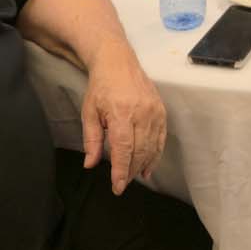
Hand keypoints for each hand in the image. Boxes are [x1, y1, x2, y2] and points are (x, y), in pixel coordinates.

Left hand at [80, 44, 167, 191]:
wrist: (118, 62)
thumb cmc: (101, 87)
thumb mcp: (89, 112)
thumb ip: (91, 140)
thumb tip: (90, 164)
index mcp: (121, 113)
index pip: (123, 149)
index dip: (121, 170)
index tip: (117, 187)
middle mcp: (142, 113)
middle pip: (139, 151)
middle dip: (130, 171)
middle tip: (122, 184)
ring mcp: (154, 112)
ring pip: (152, 147)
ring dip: (143, 165)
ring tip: (133, 177)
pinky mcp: (161, 111)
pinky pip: (161, 138)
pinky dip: (156, 155)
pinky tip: (148, 167)